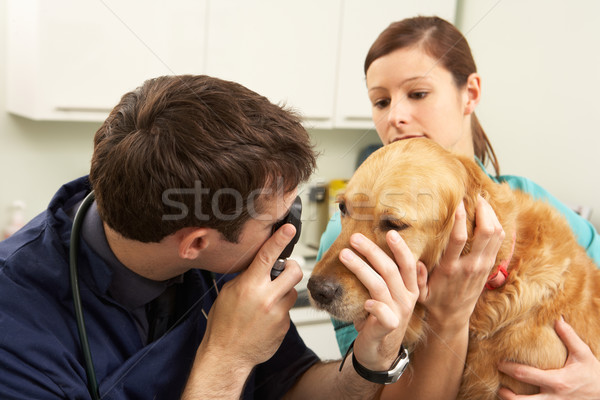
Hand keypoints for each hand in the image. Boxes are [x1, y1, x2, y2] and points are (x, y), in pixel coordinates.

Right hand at [199, 224, 302, 368]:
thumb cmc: (223, 325)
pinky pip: (288, 310)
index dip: (280, 239)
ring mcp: (278, 313)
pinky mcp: (285, 326)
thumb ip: (246, 277)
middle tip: (282, 271)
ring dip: (283, 291)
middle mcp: (267, 298)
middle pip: (294, 271)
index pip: (268, 256)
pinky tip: (265, 318)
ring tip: (267, 300)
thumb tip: (259, 266)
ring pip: (292, 291)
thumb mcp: (228, 292)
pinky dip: (279, 310)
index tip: (289, 229)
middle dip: (290, 268)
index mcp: (250, 286)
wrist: (227, 355)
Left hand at [339, 230, 418, 370]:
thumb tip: (382, 248)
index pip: (407, 264)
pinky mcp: (387, 328)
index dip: (400, 248)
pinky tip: (365, 301)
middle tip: (354, 238)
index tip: (389, 232)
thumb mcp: (388, 295)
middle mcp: (406, 299)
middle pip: (391, 270)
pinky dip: (375, 306)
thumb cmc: (379, 319)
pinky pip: (384, 315)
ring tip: (344, 255)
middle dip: (372, 251)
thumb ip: (388, 275)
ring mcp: (398, 313)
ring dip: (361, 269)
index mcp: (408, 289)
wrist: (378, 352)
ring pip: (380, 287)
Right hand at [418, 195, 504, 331]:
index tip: (458, 203)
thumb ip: (416, 276)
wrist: (453, 317)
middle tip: (476, 196)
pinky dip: (497, 225)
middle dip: (484, 211)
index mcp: (451, 268)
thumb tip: (415, 261)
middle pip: (487, 232)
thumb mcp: (419, 291)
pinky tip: (488, 215)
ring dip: (492, 215)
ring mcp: (484, 266)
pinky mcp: (490, 266)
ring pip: (497, 234)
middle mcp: (471, 265)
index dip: (461, 219)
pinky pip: (499, 241)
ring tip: (482, 202)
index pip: (459, 239)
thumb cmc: (433, 300)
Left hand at [498, 318, 599, 398]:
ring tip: (506, 395)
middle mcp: (553, 398)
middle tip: (499, 387)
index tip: (499, 363)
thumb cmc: (594, 375)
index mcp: (557, 381)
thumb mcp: (583, 355)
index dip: (509, 369)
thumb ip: (569, 337)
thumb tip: (557, 318)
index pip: (525, 375)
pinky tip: (521, 399)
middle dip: (507, 395)